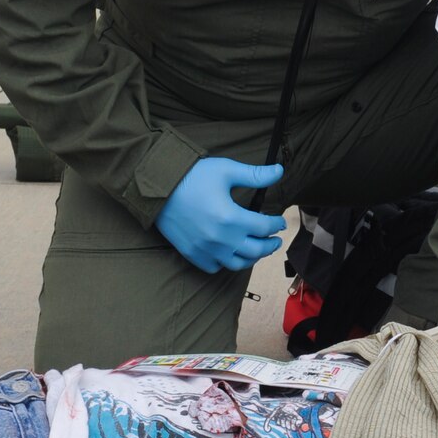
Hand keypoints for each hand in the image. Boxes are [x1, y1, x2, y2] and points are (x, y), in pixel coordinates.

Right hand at [153, 158, 286, 272]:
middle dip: (270, 245)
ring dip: (252, 258)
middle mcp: (220, 239)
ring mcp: (205, 249)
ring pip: (238, 264)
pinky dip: (226, 263)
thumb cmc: (192, 176)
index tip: (279, 221)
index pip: (265, 227)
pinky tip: (231, 253)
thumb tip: (280, 170)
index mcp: (231, 218)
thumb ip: (255, 174)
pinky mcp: (192, 254)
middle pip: (256, 250)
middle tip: (275, 240)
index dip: (276, 224)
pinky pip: (215, 267)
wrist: (157, 187)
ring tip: (258, 250)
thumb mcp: (226, 170)